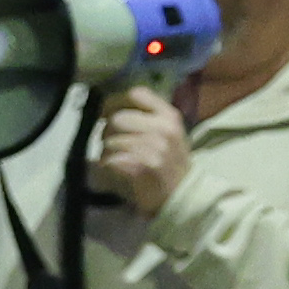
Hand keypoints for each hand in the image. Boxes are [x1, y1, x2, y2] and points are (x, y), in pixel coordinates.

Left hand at [87, 88, 190, 215]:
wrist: (182, 195)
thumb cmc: (171, 163)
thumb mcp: (168, 132)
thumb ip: (146, 116)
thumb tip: (112, 106)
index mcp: (169, 116)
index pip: (137, 94)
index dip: (116, 102)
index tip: (107, 112)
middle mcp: (163, 128)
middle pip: (117, 118)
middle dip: (108, 131)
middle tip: (112, 143)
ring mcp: (154, 147)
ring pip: (110, 140)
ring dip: (106, 151)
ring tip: (118, 159)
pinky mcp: (142, 166)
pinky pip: (109, 159)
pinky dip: (108, 166)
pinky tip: (118, 170)